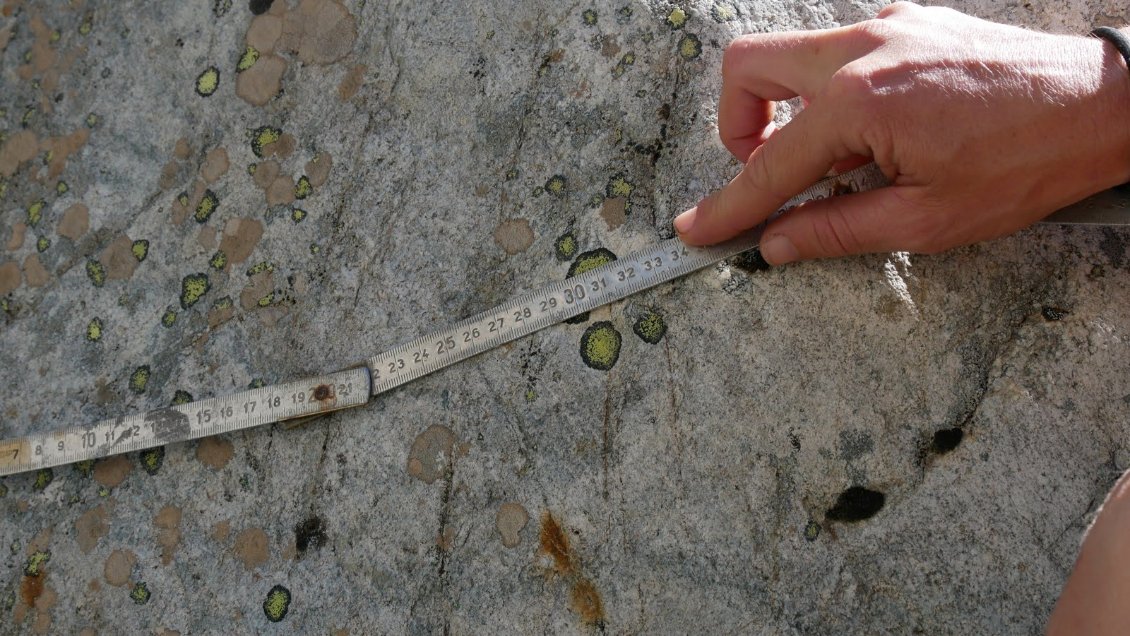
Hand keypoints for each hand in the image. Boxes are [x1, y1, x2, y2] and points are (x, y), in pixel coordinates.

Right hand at [674, 2, 1129, 263]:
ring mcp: (887, 27)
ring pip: (793, 53)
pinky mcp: (910, 23)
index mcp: (860, 102)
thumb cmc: (1026, 162)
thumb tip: (777, 243)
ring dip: (788, 109)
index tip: (696, 229)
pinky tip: (880, 132)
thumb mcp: (925, 221)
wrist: (1104, 106)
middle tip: (760, 174)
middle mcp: (862, 51)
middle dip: (734, 126)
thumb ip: (836, 229)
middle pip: (748, 66)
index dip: (728, 206)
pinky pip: (844, 52)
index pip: (768, 165)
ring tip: (836, 163)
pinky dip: (837, 94)